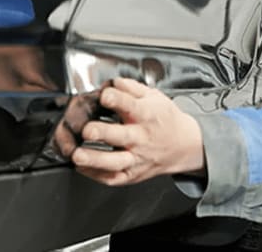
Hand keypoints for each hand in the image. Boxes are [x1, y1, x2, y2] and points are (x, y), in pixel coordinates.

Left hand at [64, 78, 205, 185]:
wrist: (184, 145)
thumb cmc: (165, 120)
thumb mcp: (154, 96)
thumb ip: (131, 88)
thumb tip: (112, 83)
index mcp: (146, 116)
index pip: (131, 106)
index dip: (116, 99)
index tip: (104, 95)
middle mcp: (141, 138)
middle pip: (121, 136)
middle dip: (102, 133)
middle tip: (87, 130)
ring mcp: (137, 159)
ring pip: (115, 162)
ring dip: (95, 160)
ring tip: (78, 155)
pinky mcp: (133, 174)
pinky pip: (114, 178)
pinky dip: (96, 175)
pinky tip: (83, 168)